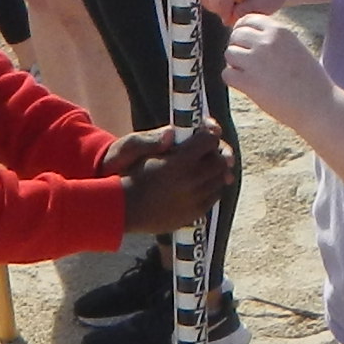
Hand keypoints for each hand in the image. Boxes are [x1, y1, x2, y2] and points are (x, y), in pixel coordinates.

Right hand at [119, 122, 237, 235]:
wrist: (122, 209)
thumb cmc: (128, 175)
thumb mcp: (135, 149)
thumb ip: (155, 138)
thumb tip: (172, 131)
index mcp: (180, 161)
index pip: (209, 140)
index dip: (209, 132)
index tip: (206, 130)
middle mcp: (191, 180)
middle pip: (219, 160)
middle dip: (216, 151)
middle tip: (207, 148)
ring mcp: (195, 198)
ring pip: (220, 179)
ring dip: (216, 170)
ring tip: (205, 165)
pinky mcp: (195, 212)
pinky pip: (214, 196)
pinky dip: (212, 187)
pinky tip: (202, 182)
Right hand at [199, 0, 286, 20]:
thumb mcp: (268, 1)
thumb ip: (250, 9)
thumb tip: (230, 16)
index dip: (224, 3)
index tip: (230, 18)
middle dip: (219, 6)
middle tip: (230, 18)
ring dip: (214, 4)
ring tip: (230, 10)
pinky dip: (210, 1)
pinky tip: (225, 4)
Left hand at [223, 13, 325, 120]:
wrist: (318, 105)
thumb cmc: (309, 80)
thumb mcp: (294, 47)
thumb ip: (272, 39)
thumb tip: (244, 34)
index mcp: (279, 30)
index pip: (247, 20)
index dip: (243, 31)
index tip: (246, 44)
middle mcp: (266, 42)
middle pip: (235, 36)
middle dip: (239, 48)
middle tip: (249, 64)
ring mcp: (256, 61)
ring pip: (229, 54)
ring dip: (236, 65)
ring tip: (253, 76)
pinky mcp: (249, 82)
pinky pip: (227, 74)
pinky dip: (234, 81)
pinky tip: (249, 87)